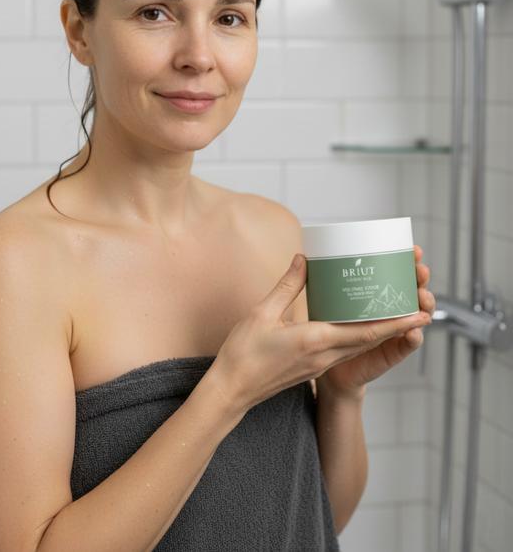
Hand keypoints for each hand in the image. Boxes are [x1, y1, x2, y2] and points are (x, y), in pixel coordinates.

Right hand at [211, 250, 432, 415]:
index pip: (366, 333)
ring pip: (357, 346)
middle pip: (369, 340)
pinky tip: (356, 324)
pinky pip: (343, 349)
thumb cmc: (243, 355)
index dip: (396, 323)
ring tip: (395, 312)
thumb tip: (304, 261)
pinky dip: (358, 336)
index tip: (420, 314)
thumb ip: (287, 285)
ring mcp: (318, 365)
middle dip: (396, 324)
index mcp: (315, 341)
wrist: (231, 391)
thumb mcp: (262, 313)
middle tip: (416, 306)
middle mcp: (323, 356)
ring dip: (380, 331)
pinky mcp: (311, 368)